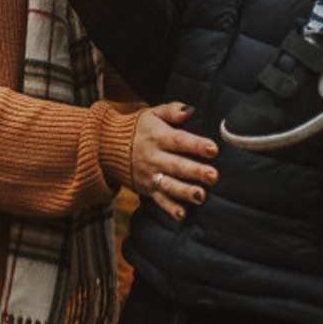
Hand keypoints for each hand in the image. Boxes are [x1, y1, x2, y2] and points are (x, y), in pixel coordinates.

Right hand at [130, 102, 218, 222]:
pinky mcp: (147, 189)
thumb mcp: (152, 113)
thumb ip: (172, 110)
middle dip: (195, 171)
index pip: (179, 140)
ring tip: (201, 196)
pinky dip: (170, 208)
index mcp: (157, 136)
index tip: (213, 148)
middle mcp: (154, 157)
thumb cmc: (139, 128)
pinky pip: (159, 200)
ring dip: (185, 191)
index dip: (196, 144)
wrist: (109, 147)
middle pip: (177, 165)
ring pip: (169, 185)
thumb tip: (190, 109)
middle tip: (213, 176)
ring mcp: (150, 175)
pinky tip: (182, 214)